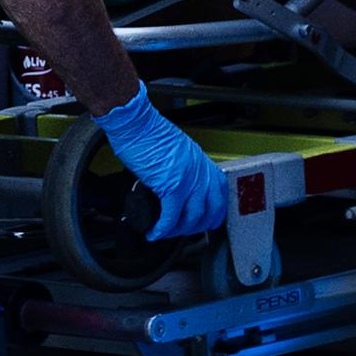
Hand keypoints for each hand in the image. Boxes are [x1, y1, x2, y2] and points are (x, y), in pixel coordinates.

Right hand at [94, 90, 233, 241]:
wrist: (135, 123)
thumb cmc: (148, 131)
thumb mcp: (176, 149)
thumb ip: (182, 167)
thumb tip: (173, 186)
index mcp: (201, 161)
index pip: (220, 192)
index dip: (215, 211)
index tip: (206, 220)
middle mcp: (199, 171)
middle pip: (210, 210)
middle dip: (197, 226)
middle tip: (183, 231)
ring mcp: (188, 179)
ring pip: (192, 218)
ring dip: (178, 231)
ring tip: (165, 232)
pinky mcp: (171, 186)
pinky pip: (170, 217)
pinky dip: (162, 229)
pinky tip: (154, 232)